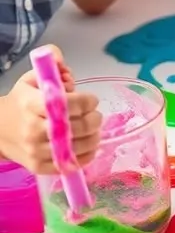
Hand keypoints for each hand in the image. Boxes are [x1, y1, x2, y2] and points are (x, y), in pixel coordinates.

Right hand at [0, 47, 101, 173]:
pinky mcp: (39, 167)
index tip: (92, 99)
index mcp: (31, 104)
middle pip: (74, 128)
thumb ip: (52, 65)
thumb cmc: (21, 102)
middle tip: (96, 115)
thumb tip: (67, 70)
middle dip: (93, 120)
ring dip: (93, 139)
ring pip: (74, 148)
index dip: (86, 102)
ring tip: (95, 130)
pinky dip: (85, 157)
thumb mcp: (33, 78)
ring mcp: (36, 151)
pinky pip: (68, 165)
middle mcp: (33, 129)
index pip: (66, 104)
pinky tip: (89, 146)